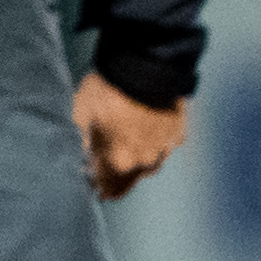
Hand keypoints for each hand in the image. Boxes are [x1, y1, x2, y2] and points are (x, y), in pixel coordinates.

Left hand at [71, 70, 188, 201]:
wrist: (146, 69)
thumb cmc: (109, 92)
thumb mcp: (81, 114)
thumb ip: (83, 139)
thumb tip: (83, 150)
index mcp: (117, 161)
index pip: (107, 186)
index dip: (99, 188)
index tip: (96, 190)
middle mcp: (144, 160)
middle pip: (131, 179)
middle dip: (120, 180)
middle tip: (112, 182)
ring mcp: (165, 146)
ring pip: (151, 164)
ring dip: (139, 162)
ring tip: (131, 155)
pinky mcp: (178, 131)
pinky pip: (166, 144)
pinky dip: (157, 143)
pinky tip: (150, 134)